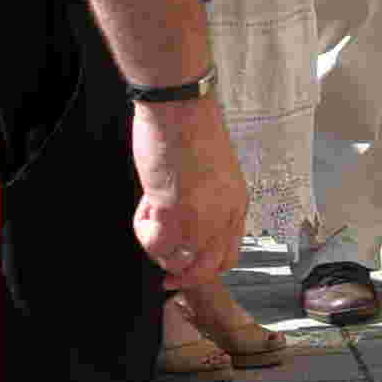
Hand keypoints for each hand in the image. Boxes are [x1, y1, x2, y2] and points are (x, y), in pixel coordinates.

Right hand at [129, 95, 243, 284]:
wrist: (180, 108)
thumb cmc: (192, 129)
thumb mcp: (214, 173)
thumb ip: (206, 202)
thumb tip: (184, 221)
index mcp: (237, 205)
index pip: (228, 255)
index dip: (204, 267)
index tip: (184, 266)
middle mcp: (225, 218)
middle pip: (207, 269)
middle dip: (182, 274)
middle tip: (162, 269)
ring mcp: (201, 219)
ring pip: (178, 262)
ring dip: (158, 248)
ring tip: (150, 216)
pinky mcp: (174, 213)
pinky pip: (155, 244)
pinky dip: (144, 232)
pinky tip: (145, 206)